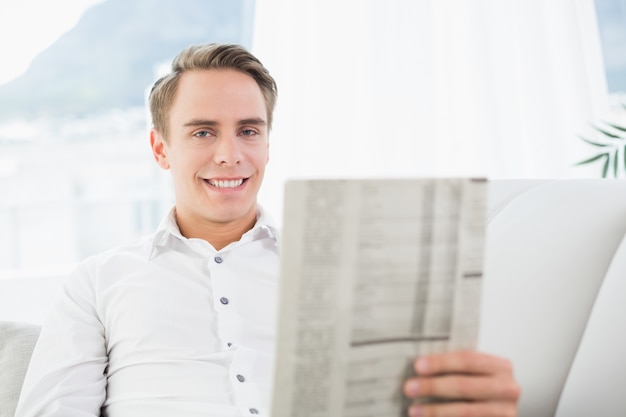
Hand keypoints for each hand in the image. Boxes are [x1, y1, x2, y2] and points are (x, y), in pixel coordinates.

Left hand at [402, 350, 520, 416]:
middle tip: (409, 387)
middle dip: (433, 386)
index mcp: (501, 367)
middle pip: (464, 385)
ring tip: (413, 409)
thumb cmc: (481, 390)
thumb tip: (418, 366)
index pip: (467, 360)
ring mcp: (505, 412)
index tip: (418, 366)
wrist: (497, 413)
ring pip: (464, 411)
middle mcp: (508, 389)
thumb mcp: (475, 374)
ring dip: (435, 411)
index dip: (440, 363)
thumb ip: (455, 368)